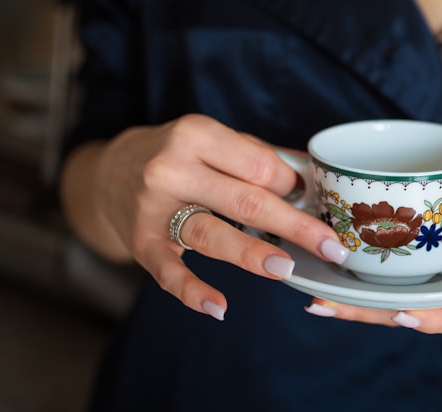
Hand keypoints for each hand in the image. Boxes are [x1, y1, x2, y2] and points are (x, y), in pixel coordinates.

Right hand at [88, 114, 349, 320]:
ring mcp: (153, 207)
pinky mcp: (140, 242)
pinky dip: (193, 292)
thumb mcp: (215, 141)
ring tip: (287, 268)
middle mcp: (172, 168)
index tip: (310, 202)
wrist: (109, 171)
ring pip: (212, 234)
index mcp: (196, 134)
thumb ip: (260, 157)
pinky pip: (170, 272)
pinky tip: (220, 307)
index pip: (259, 165)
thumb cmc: (178, 155)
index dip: (291, 186)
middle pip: (245, 200)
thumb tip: (316, 176)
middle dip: (294, 225)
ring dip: (252, 254)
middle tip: (333, 246)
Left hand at [302, 209, 441, 332]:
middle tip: (323, 306)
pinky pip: (393, 281)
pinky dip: (363, 280)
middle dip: (368, 314)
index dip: (431, 319)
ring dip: (354, 302)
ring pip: (392, 300)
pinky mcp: (430, 270)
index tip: (403, 315)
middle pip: (409, 313)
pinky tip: (331, 271)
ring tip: (312, 296)